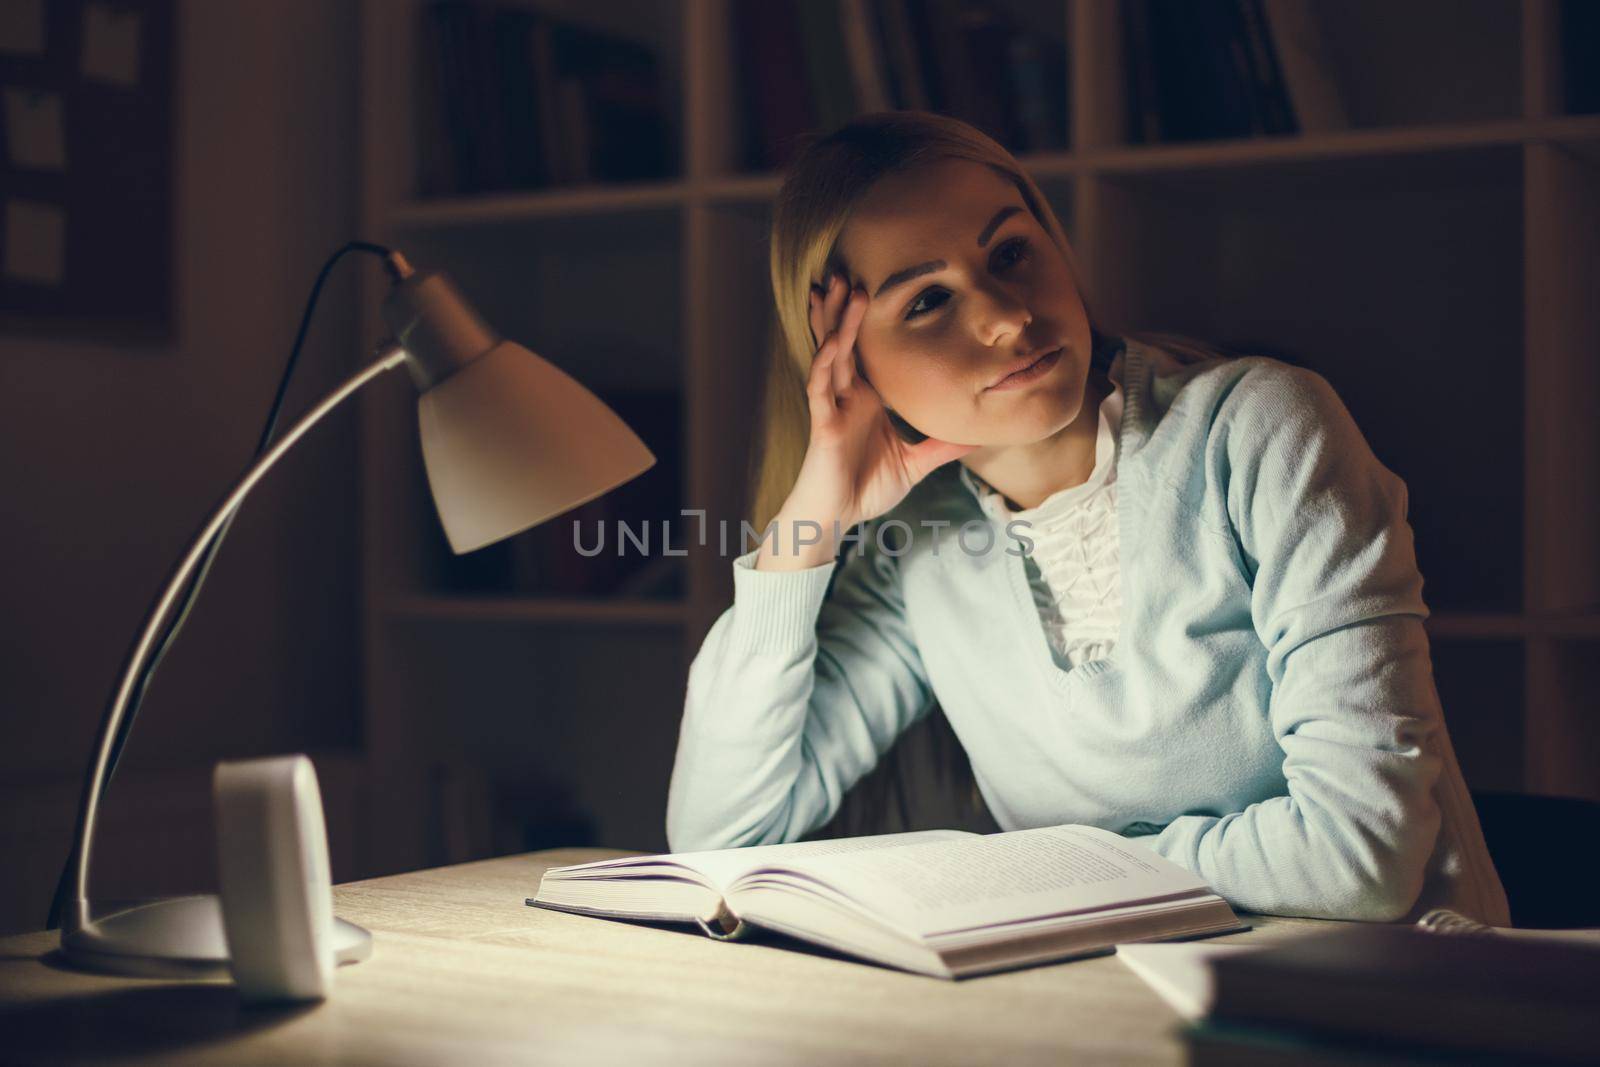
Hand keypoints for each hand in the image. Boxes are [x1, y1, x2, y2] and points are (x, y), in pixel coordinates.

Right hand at [758, 274, 976, 570]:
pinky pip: (821, 388)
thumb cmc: (865, 490)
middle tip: (848, 271)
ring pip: (831, 355)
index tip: (874, 287)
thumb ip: (942, 447)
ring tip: (838, 288)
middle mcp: (846, 396)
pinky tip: (832, 342)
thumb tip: (979, 436)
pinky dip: (826, 363)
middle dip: (845, 308)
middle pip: (844, 342)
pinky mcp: (823, 425)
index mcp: (865, 399)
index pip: (864, 350)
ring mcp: (832, 407)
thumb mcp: (915, 465)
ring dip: (835, 322)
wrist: (837, 520)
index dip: (864, 321)